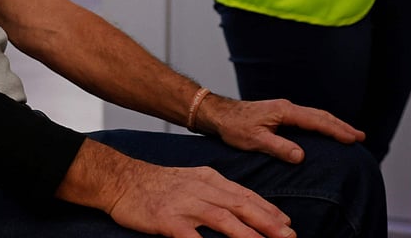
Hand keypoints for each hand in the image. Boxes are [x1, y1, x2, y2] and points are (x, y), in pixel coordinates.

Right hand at [58, 140, 295, 237]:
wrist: (120, 179)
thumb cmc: (157, 184)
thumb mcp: (191, 179)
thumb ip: (216, 192)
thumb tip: (241, 206)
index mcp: (208, 179)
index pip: (245, 195)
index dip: (268, 210)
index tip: (288, 224)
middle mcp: (200, 189)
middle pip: (240, 205)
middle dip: (267, 222)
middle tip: (289, 236)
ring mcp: (184, 204)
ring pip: (222, 219)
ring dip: (247, 234)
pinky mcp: (167, 219)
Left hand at [196, 96, 364, 162]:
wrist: (219, 114)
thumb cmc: (234, 126)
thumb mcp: (255, 140)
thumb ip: (278, 147)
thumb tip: (301, 155)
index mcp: (284, 112)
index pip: (316, 121)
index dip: (336, 130)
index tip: (354, 138)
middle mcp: (287, 107)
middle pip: (320, 116)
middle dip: (341, 126)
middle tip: (360, 137)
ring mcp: (284, 110)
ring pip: (314, 116)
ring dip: (333, 124)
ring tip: (349, 134)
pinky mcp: (280, 114)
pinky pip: (307, 118)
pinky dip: (321, 124)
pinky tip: (324, 131)